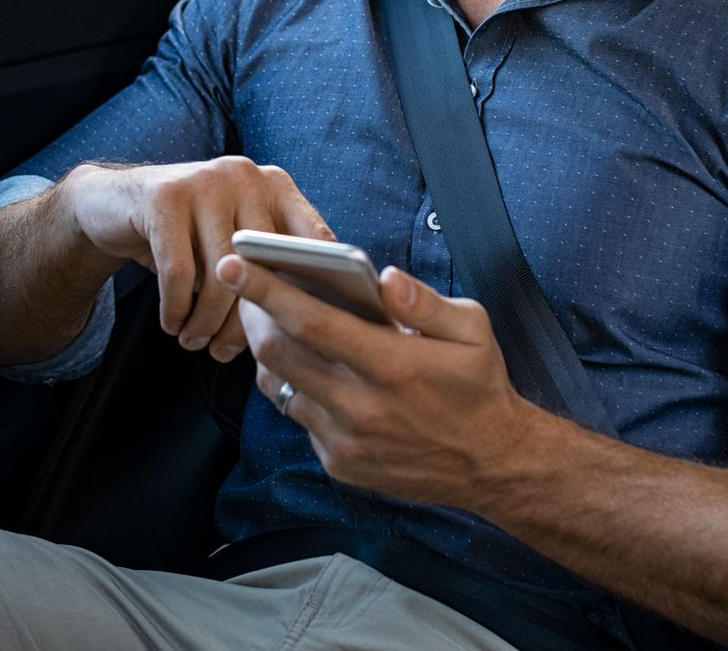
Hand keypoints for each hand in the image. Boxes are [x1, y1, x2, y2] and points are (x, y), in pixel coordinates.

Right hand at [65, 157, 333, 360]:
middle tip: (228, 353)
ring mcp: (205, 181)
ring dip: (207, 322)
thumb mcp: (232, 241)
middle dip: (247, 320)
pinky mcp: (165, 197)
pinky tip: (173, 325)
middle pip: (264, 265)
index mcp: (275, 185)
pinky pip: (179, 272)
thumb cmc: (188, 236)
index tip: (305, 331)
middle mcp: (246, 175)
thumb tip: (303, 325)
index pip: (315, 238)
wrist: (114, 203)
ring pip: (221, 273)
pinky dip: (176, 309)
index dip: (317, 288)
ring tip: (195, 343)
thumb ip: (269, 266)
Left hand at [216, 255, 534, 507]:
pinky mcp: (340, 464)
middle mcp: (361, 407)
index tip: (234, 263)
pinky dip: (295, 387)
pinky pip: (300, 417)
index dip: (266, 289)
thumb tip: (384, 278)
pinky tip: (307, 365)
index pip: (310, 320)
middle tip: (241, 284)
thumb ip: (424, 301)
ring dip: (268, 351)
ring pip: (280, 387)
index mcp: (391, 365)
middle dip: (251, 313)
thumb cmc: (479, 386)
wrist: (493, 465)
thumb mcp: (471, 329)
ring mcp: (346, 441)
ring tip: (267, 319)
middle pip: (279, 353)